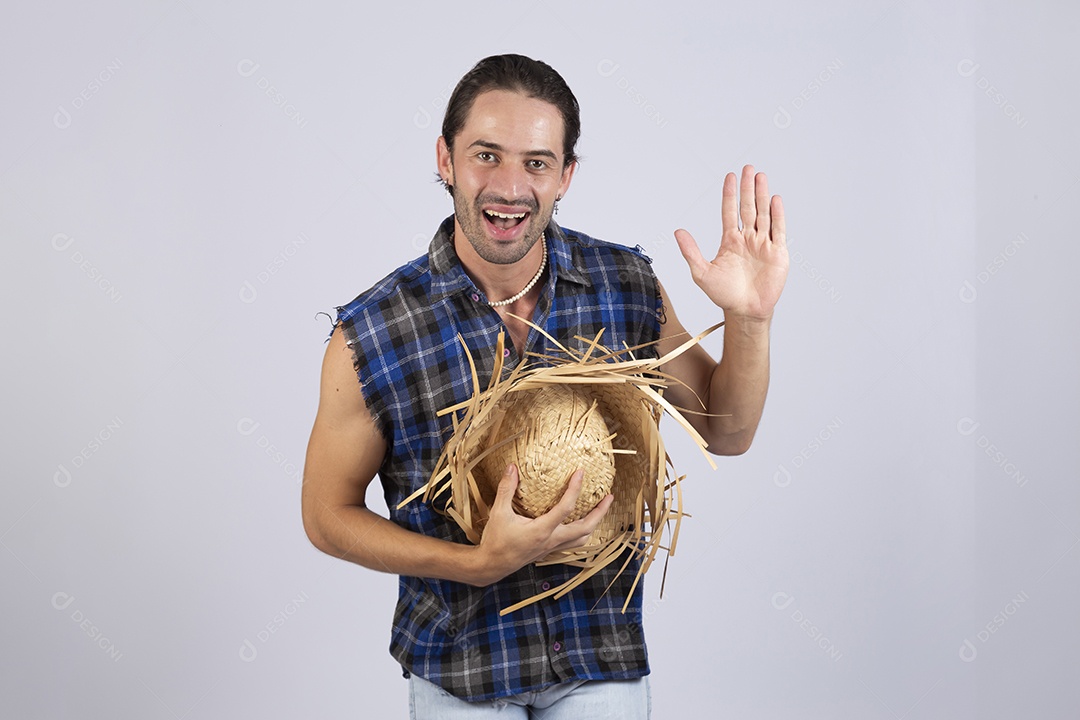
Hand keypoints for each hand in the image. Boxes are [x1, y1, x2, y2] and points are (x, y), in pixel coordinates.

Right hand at [472, 464, 613, 585]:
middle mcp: (551, 540)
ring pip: (582, 539)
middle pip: (585, 529)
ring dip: (594, 524)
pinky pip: (572, 543)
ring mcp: (551, 548)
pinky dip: (581, 533)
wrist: (492, 565)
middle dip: (600, 512)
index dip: (575, 489)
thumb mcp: (499, 512)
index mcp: (541, 530)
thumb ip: (506, 489)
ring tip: (599, 510)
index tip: (581, 473)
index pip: (566, 508)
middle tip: (609, 497)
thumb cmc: (495, 540)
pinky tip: (580, 524)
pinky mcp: (548, 551)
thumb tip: (512, 467)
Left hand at [674, 165, 788, 322]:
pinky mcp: (778, 253)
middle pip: (748, 208)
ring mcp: (763, 244)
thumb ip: (691, 252)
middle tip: (748, 168)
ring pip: (763, 214)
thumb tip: (677, 232)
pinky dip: (777, 214)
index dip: (729, 194)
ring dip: (762, 195)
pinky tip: (775, 199)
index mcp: (730, 241)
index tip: (729, 176)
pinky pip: (778, 230)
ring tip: (760, 176)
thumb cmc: (724, 294)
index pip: (729, 212)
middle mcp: (747, 239)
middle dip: (747, 188)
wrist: (745, 311)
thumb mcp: (702, 273)